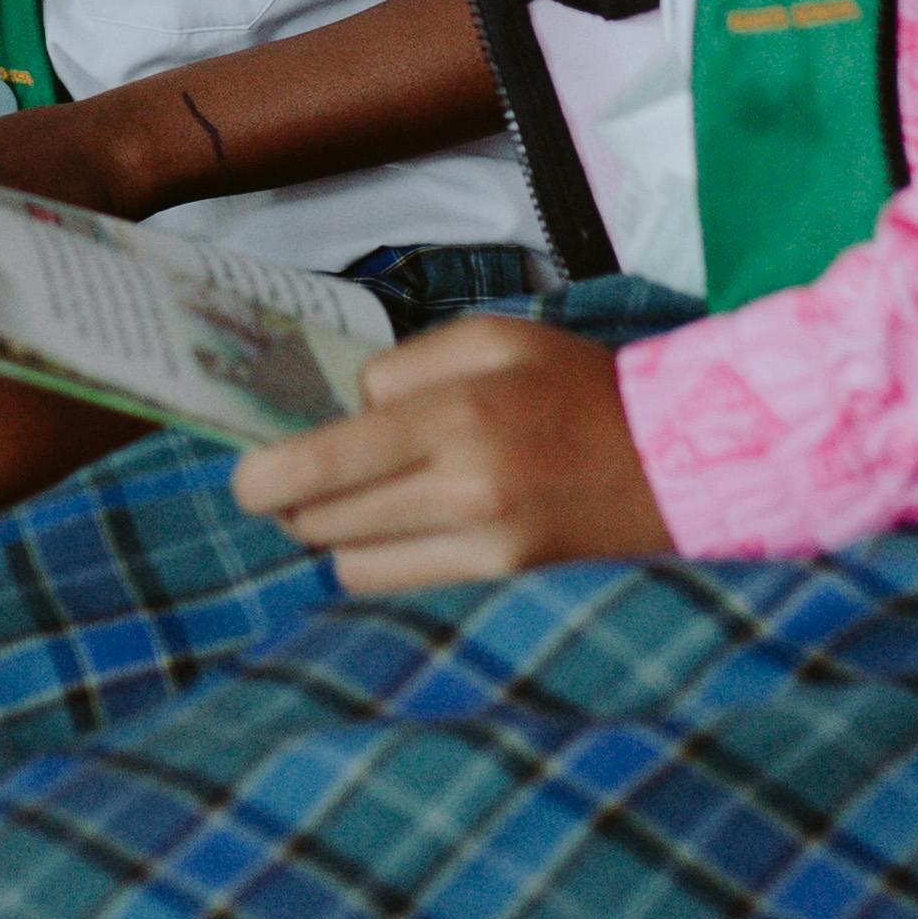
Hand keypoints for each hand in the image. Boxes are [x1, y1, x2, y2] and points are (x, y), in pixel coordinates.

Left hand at [231, 318, 673, 588]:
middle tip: (294, 477)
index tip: (244, 476)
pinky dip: (378, 556)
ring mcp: (483, 546)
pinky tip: (398, 524)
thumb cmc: (575, 385)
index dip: (265, 477)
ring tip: (357, 497)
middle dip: (292, 500)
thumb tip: (348, 411)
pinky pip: (397, 581)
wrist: (673, 458)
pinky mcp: (498, 581)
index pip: (326, 462)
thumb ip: (406, 365)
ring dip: (333, 532)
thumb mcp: (493, 337)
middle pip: (325, 518)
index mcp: (458, 416)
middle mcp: (465, 489)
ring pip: (351, 560)